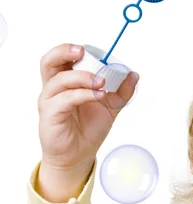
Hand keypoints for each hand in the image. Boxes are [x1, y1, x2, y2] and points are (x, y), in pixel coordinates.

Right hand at [37, 43, 138, 171]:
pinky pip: (64, 99)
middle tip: (82, 52)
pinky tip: (98, 95)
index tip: (89, 49)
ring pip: (59, 80)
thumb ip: (122, 91)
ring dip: (82, 77)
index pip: (62, 58)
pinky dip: (83, 94)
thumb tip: (134, 74)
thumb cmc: (89, 128)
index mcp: (66, 81)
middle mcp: (53, 89)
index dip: (71, 49)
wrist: (80, 155)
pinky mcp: (50, 116)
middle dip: (64, 52)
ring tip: (102, 83)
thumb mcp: (111, 106)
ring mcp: (49, 102)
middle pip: (48, 62)